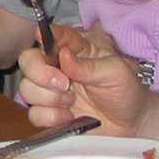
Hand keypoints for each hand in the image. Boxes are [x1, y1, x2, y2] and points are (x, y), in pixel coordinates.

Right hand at [15, 23, 149, 133]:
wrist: (131, 124)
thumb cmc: (125, 91)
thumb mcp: (116, 73)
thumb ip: (89, 66)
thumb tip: (64, 56)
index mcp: (74, 52)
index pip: (54, 37)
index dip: (45, 35)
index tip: (40, 36)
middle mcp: (57, 69)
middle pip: (28, 61)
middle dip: (41, 73)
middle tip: (64, 84)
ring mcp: (50, 93)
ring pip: (27, 89)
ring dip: (49, 98)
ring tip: (72, 102)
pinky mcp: (49, 115)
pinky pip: (34, 114)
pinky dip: (50, 117)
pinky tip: (69, 118)